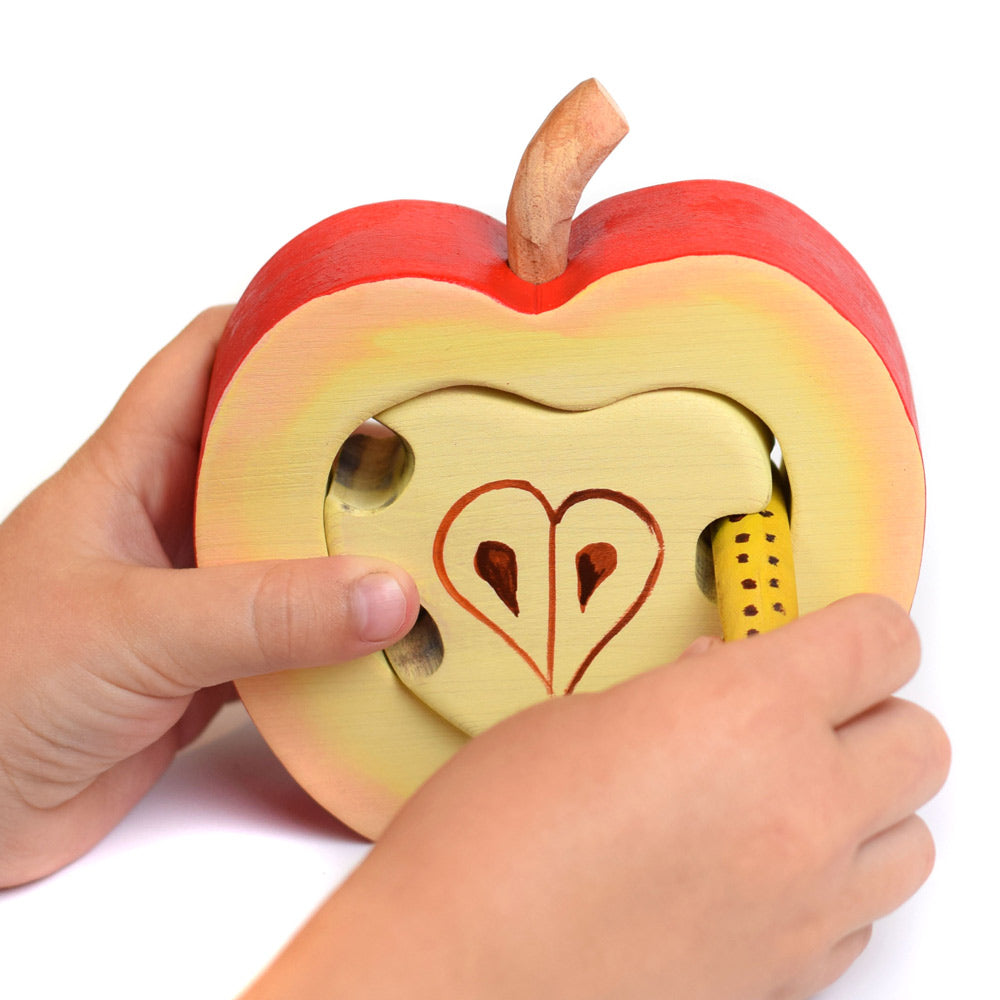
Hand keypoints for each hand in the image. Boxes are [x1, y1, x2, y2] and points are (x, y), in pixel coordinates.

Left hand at [0, 308, 418, 885]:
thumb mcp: (135, 631)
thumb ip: (264, 614)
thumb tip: (385, 591)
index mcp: (130, 472)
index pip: (206, 361)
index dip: (278, 331)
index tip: (362, 331)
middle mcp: (167, 521)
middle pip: (270, 455)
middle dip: (343, 448)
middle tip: (427, 443)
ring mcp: (191, 593)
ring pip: (287, 546)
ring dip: (349, 547)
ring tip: (429, 535)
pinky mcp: (209, 662)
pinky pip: (291, 631)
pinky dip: (338, 632)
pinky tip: (387, 632)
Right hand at [245, 595, 948, 999]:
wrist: (459, 971)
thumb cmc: (494, 839)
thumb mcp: (581, 718)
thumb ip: (680, 694)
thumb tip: (724, 684)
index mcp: (746, 713)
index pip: (880, 642)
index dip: (866, 628)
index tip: (845, 633)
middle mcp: (801, 807)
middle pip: (922, 740)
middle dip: (875, 712)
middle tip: (810, 709)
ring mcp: (807, 902)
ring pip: (914, 837)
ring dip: (867, 801)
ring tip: (792, 791)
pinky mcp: (790, 974)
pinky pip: (863, 916)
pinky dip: (835, 880)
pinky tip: (764, 866)